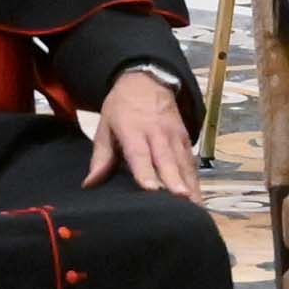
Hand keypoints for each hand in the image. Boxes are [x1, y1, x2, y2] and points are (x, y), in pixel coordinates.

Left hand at [85, 67, 201, 201]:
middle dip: (175, 181)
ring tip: (195, 208)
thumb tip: (90, 184)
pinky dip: (195, 181)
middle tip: (182, 201)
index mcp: (134, 130)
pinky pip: (191, 164)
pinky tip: (198, 201)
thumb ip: (101, 157)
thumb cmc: (122, 107)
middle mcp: (158, 134)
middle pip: (168, 160)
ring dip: (190, 186)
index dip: (146, 173)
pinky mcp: (186, 141)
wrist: (147, 80)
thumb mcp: (106, 126)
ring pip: (184, 164)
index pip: (140, 154)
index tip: (151, 190)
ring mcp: (175, 137)